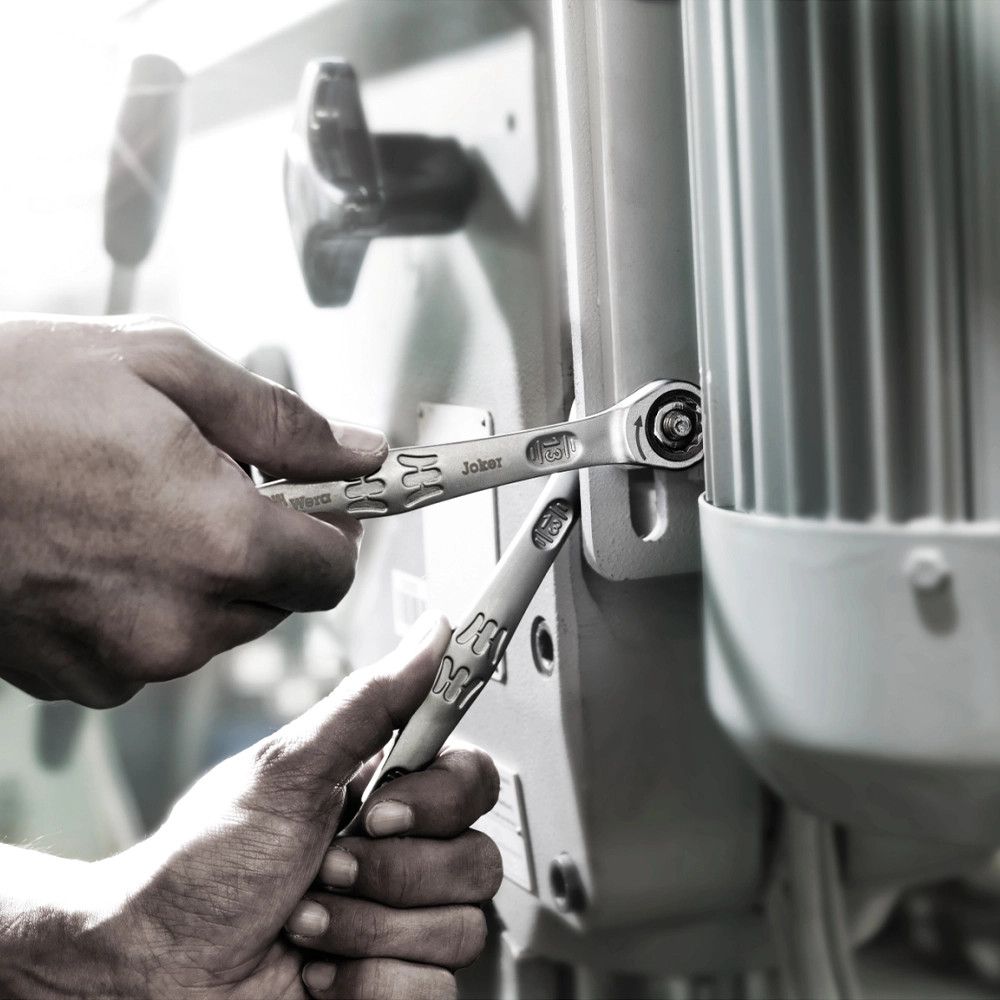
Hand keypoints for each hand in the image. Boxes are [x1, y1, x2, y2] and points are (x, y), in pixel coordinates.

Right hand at [0, 313, 386, 705]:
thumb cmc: (13, 397)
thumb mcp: (166, 369)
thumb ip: (282, 423)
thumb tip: (361, 453)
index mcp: (220, 542)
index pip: (333, 570)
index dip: (330, 528)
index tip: (313, 499)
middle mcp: (181, 622)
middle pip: (278, 602)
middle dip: (265, 548)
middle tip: (212, 486)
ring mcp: (123, 661)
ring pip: (216, 627)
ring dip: (205, 578)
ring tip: (137, 510)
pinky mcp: (75, 680)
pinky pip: (150, 649)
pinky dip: (146, 607)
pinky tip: (96, 550)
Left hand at [0, 614, 501, 998]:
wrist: (156, 970)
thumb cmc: (204, 864)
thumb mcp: (286, 770)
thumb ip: (371, 700)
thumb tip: (432, 632)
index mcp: (387, 793)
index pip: (473, 781)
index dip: (437, 802)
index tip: (376, 809)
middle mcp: (404, 854)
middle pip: (477, 860)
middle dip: (387, 873)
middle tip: (325, 869)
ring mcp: (402, 921)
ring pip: (459, 928)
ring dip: (367, 930)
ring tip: (306, 922)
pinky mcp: (396, 982)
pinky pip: (435, 988)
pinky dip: (365, 982)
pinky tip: (317, 969)